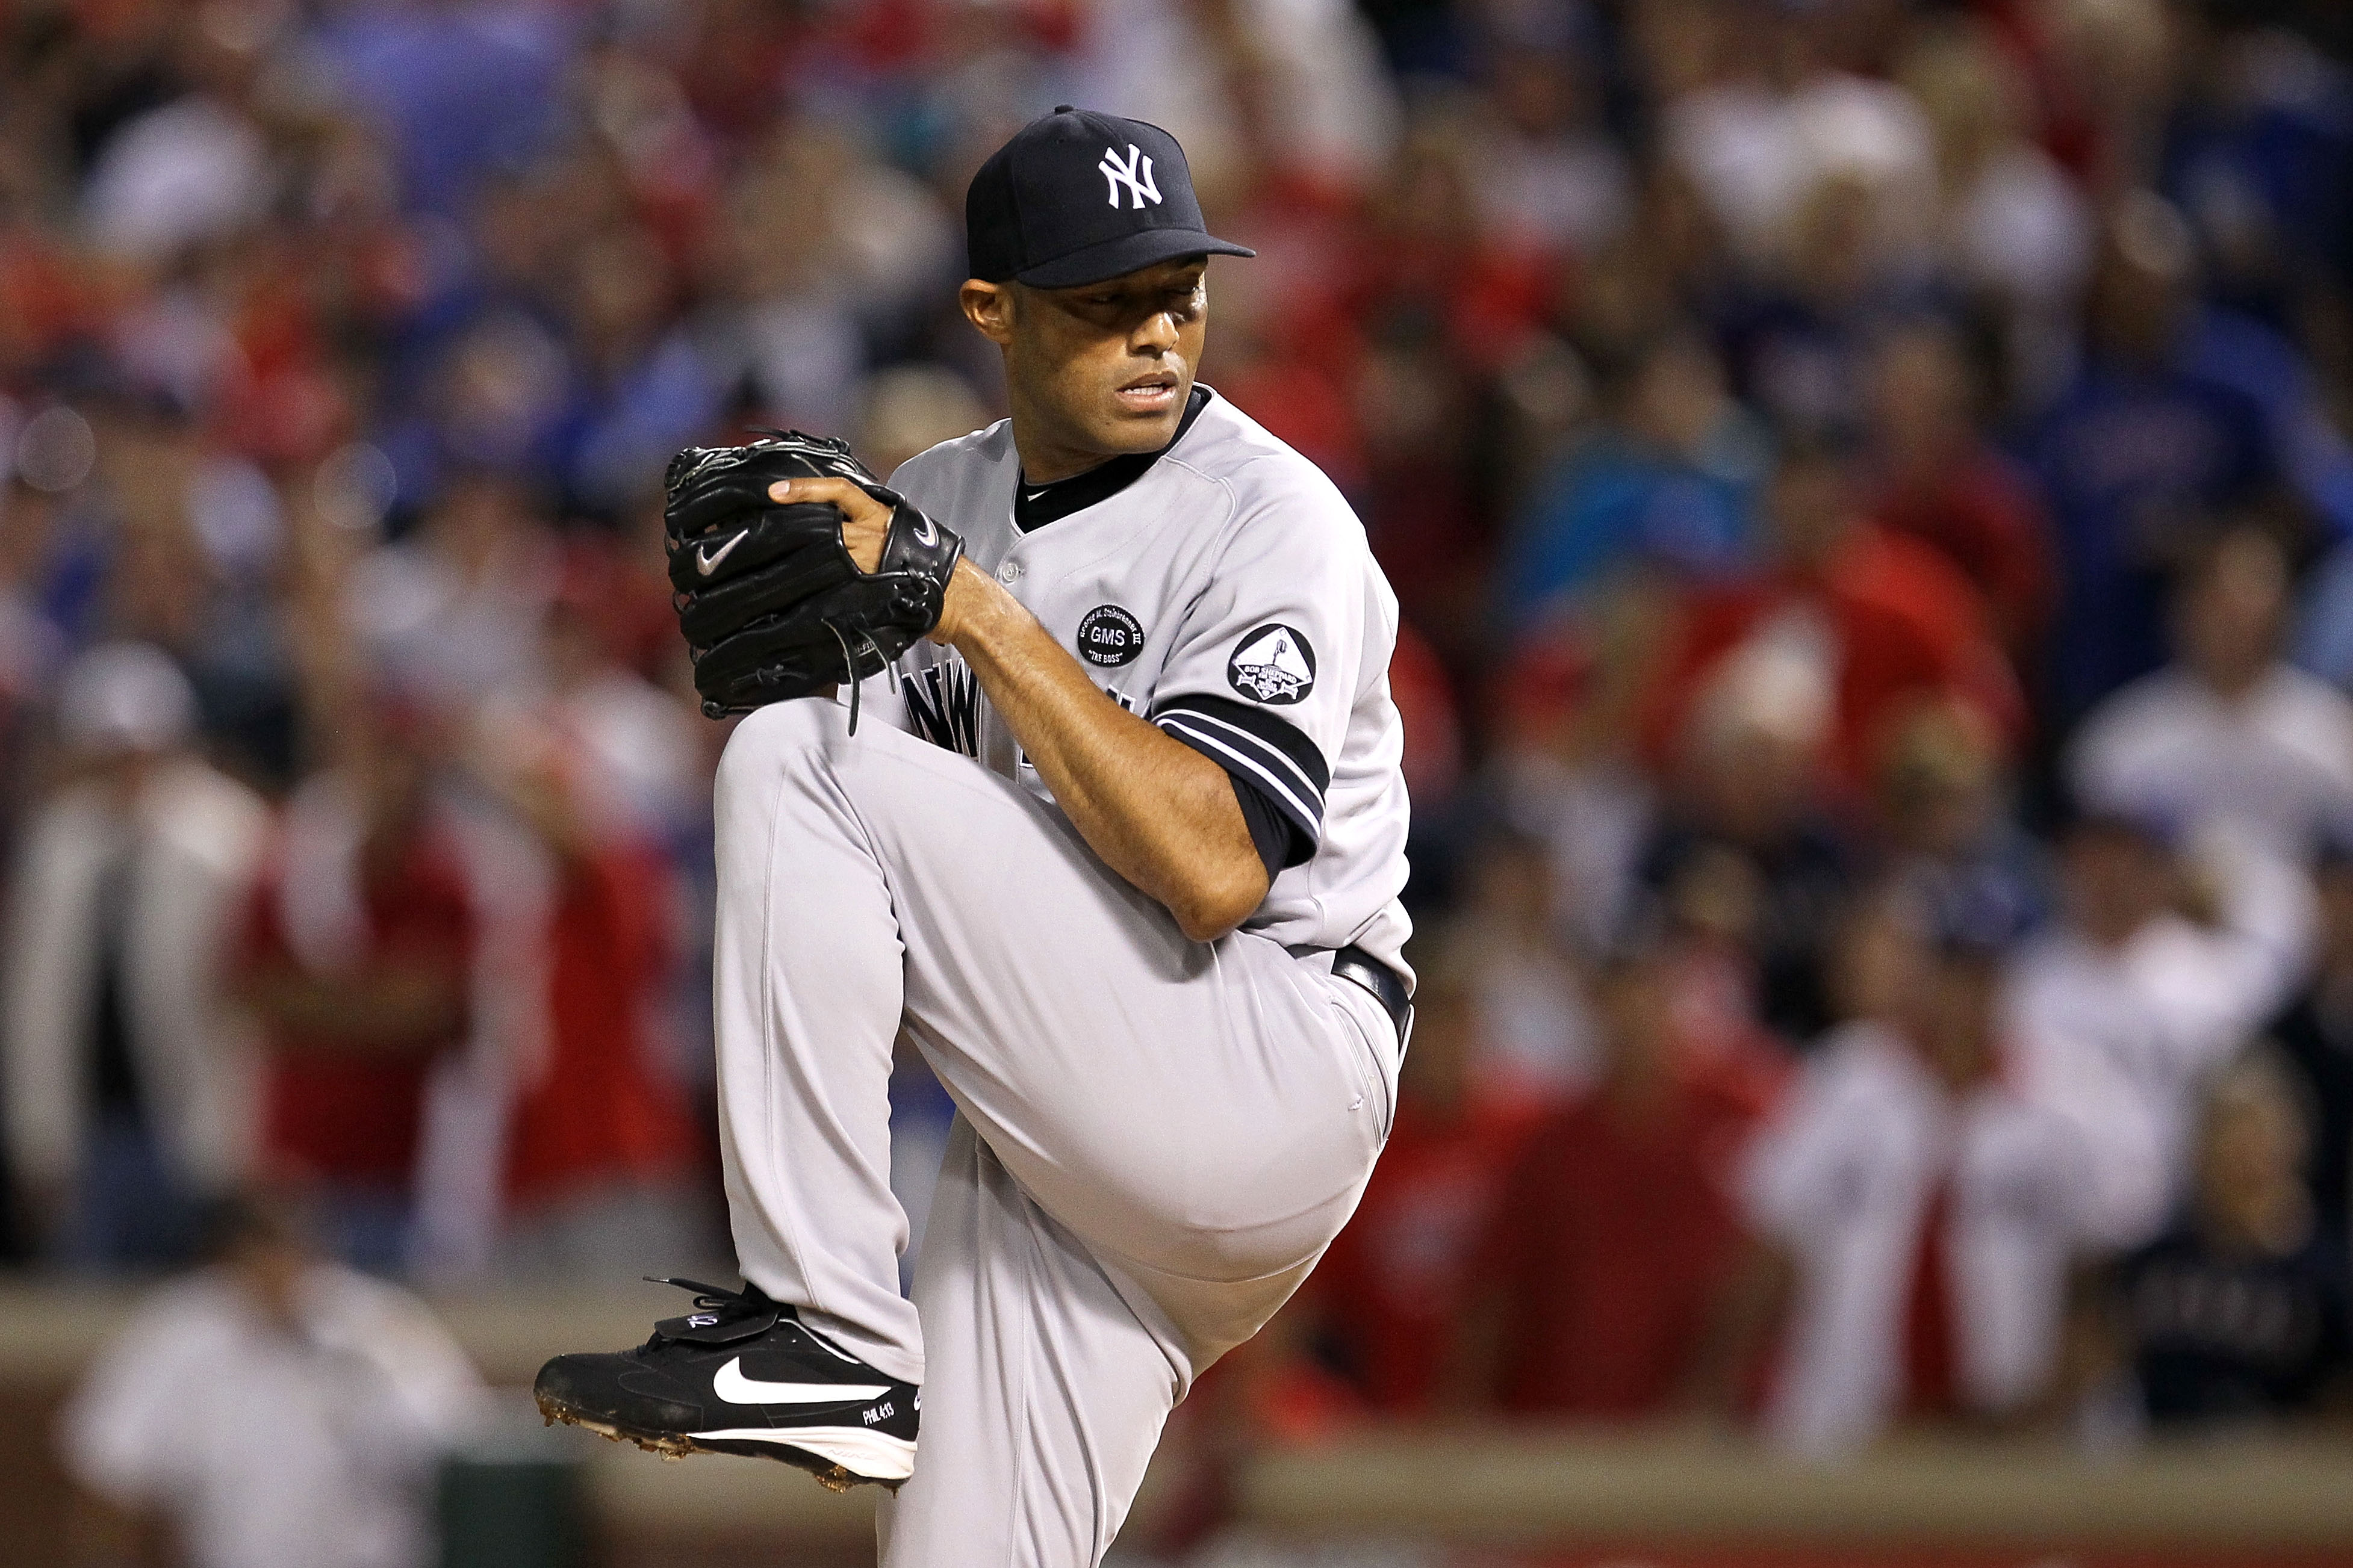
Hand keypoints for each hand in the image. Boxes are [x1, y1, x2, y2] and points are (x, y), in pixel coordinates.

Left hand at [767, 475, 996, 647]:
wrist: (957, 595)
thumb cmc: (928, 561)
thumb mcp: (900, 527)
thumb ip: (868, 521)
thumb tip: (835, 520)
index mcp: (878, 514)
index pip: (838, 492)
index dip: (805, 490)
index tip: (774, 492)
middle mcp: (870, 534)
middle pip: (819, 526)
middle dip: (790, 529)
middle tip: (760, 531)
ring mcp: (866, 562)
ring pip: (821, 554)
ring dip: (796, 560)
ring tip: (765, 565)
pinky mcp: (865, 588)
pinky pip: (831, 585)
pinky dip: (814, 588)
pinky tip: (795, 593)